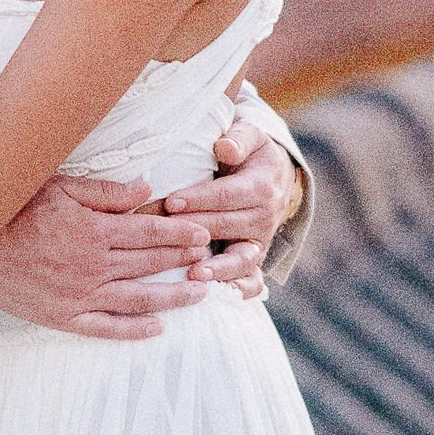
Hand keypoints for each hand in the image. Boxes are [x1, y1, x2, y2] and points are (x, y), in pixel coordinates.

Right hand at [0, 175, 216, 341]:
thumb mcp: (60, 187)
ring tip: (199, 295)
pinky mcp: (64, 317)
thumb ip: (106, 192)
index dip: (181, 233)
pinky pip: (106, 328)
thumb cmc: (14, 210)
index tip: (202, 235)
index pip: (150, 231)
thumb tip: (146, 189)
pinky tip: (157, 329)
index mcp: (95, 231)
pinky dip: (134, 330)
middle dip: (183, 261)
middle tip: (209, 262)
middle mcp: (93, 266)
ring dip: (173, 298)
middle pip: (150, 263)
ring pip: (138, 299)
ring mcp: (80, 295)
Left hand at [158, 115, 301, 299]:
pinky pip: (252, 280)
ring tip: (194, 275)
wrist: (275, 177)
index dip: (199, 199)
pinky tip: (217, 298)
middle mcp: (263, 217)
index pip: (226, 195)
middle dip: (190, 231)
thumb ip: (239, 138)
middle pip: (224, 226)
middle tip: (158, 235)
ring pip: (240, 258)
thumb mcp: (250, 137)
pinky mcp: (255, 259)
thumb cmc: (251, 154)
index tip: (171, 202)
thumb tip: (224, 147)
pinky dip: (238, 290)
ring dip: (218, 269)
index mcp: (260, 187)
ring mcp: (260, 242)